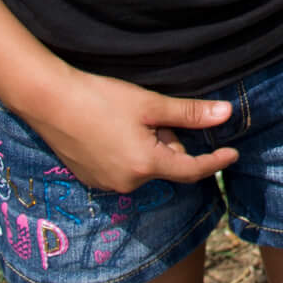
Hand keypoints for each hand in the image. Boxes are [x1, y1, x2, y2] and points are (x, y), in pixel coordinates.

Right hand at [23, 70, 238, 194]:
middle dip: (167, 140)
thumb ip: (190, 114)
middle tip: (150, 114)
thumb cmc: (101, 98)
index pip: (191, 170)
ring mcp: (107, 184)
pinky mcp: (92, 179)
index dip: (215, 161)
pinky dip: (127, 151)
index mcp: (146, 166)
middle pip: (165, 163)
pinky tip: (110, 128)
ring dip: (146, 146)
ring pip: (144, 165)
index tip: (233, 154)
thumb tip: (226, 113)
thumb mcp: (150, 104)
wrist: (49, 101)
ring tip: (124, 119)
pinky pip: (123, 168)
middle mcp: (128, 183)